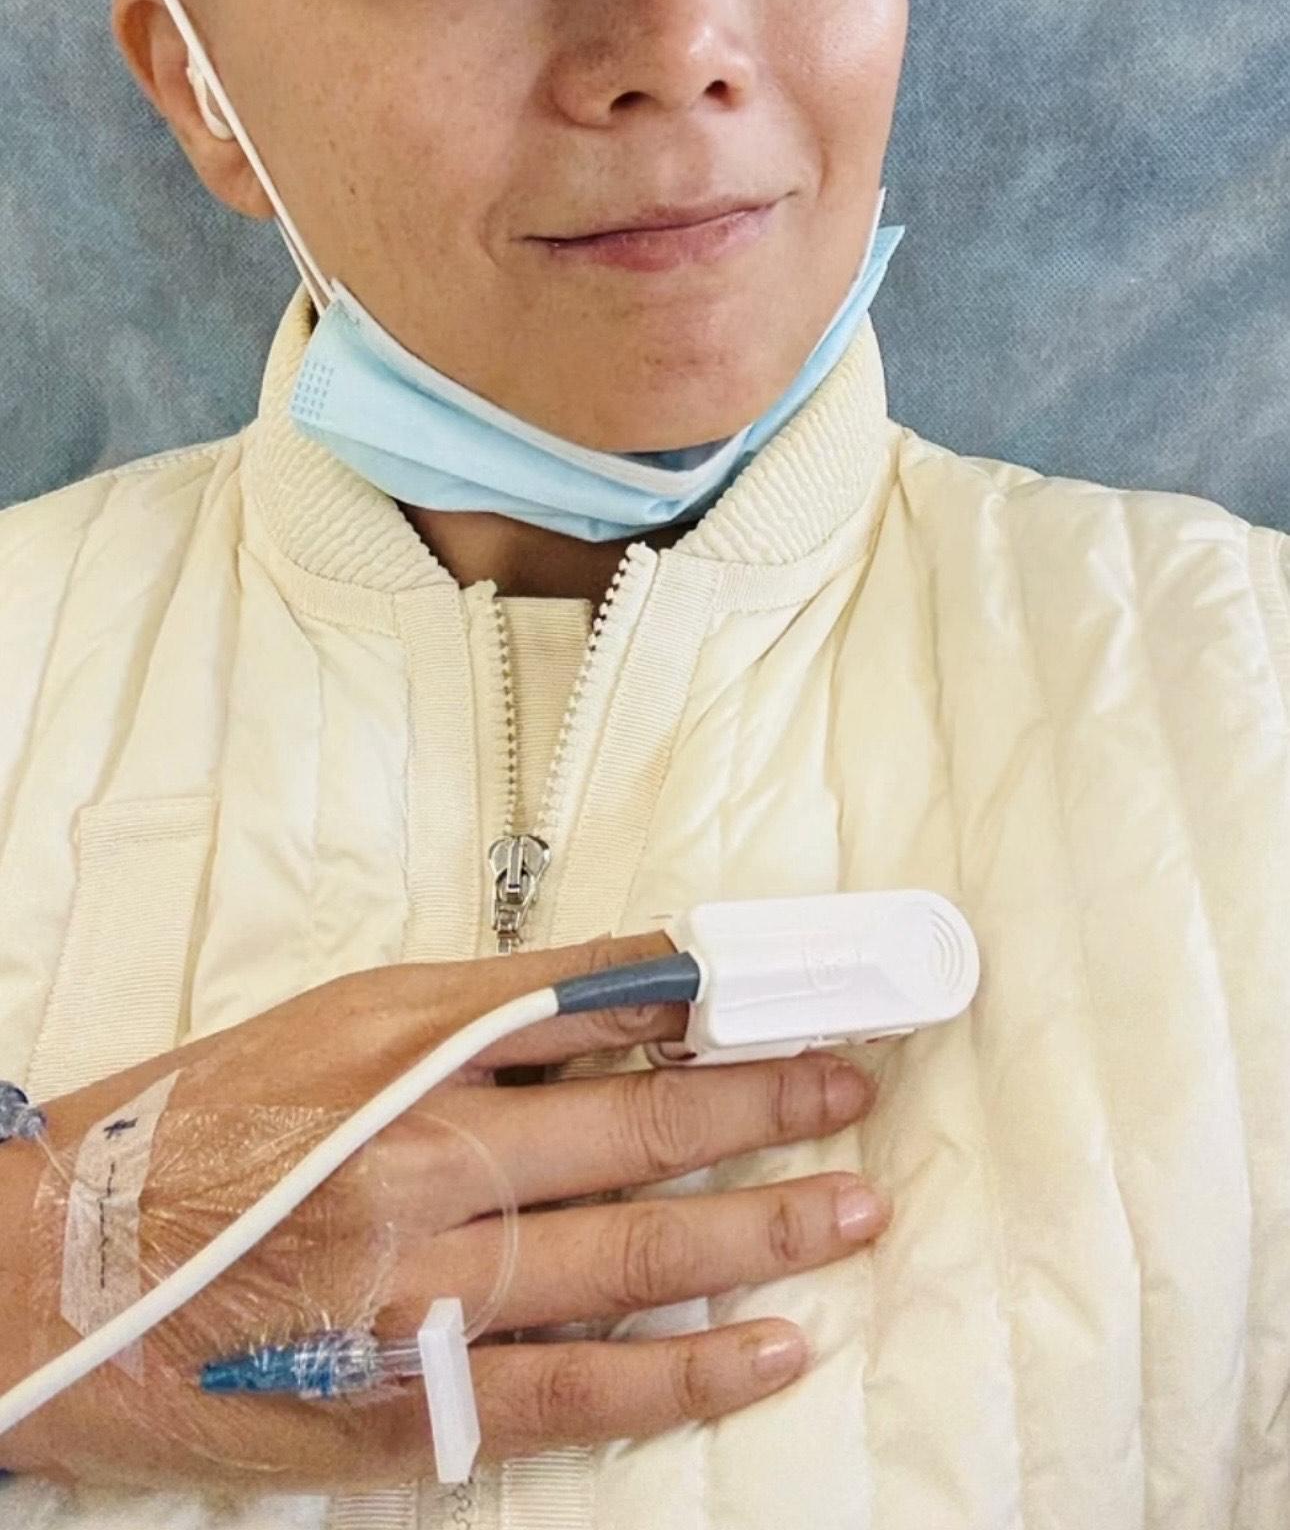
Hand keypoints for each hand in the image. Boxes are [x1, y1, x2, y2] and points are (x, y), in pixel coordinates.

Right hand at [0, 931, 886, 1492]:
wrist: (58, 1280)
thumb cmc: (200, 1130)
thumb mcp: (343, 1023)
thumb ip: (492, 1010)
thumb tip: (636, 993)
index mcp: (412, 1061)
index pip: (612, 1024)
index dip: (727, 1023)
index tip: (807, 1016)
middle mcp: (430, 1167)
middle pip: (644, 1134)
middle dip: (771, 1115)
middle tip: (856, 1102)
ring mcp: (426, 1296)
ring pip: (634, 1257)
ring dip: (761, 1235)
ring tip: (853, 1213)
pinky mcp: (408, 1409)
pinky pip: (578, 1394)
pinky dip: (683, 1373)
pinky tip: (766, 1353)